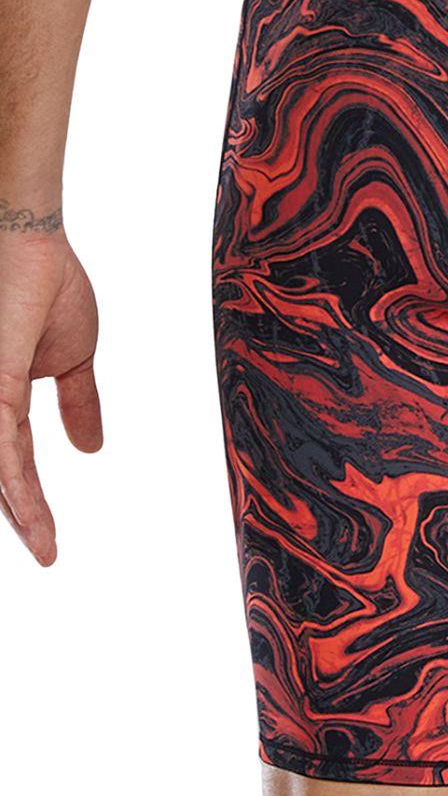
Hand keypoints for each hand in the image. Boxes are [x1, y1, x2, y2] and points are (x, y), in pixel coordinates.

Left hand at [0, 232, 101, 564]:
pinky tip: (29, 516)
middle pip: (1, 475)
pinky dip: (15, 487)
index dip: (30, 503)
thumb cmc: (46, 283)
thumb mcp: (74, 357)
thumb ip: (79, 403)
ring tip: (42, 545)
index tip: (50, 543)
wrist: (30, 243)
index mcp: (3, 397)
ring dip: (18, 512)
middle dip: (19, 516)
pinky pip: (0, 451)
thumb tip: (92, 448)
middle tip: (45, 552)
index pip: (14, 463)